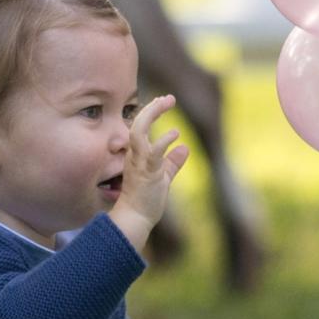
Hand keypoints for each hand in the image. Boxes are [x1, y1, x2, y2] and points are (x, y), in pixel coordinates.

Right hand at [110, 95, 188, 250]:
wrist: (135, 220)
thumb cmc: (145, 201)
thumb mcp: (162, 177)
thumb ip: (172, 162)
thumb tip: (184, 148)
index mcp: (136, 154)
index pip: (140, 126)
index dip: (151, 111)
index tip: (164, 101)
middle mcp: (134, 155)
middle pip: (138, 122)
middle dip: (153, 107)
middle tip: (169, 98)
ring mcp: (139, 162)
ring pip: (138, 130)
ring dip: (152, 113)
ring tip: (167, 102)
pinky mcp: (147, 172)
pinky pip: (152, 152)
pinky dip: (163, 141)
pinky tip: (175, 133)